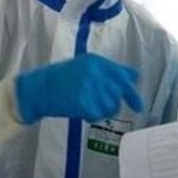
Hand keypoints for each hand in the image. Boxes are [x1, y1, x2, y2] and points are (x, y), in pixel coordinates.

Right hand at [14, 54, 143, 123]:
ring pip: (110, 106)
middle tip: (100, 107)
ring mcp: (88, 86)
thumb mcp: (86, 67)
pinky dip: (90, 116)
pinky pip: (97, 115)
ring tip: (86, 106)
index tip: (139, 107)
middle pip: (118, 94)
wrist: (38, 89)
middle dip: (112, 104)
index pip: (124, 77)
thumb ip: (111, 71)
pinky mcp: (82, 101)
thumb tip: (135, 75)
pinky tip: (80, 111)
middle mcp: (95, 71)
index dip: (132, 94)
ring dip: (101, 111)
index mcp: (97, 61)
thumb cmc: (62, 79)